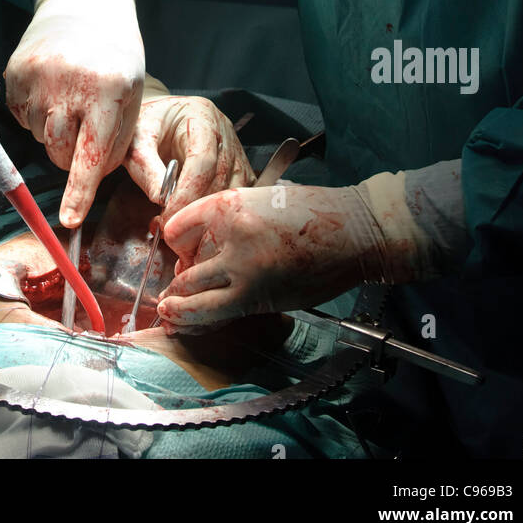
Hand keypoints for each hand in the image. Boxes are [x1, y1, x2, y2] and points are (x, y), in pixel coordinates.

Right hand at [5, 0, 144, 227]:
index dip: (80, 191)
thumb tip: (116, 184)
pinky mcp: (14, 73)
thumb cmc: (114, 58)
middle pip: (60, 153)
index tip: (70, 220)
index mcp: (106, 89)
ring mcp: (36, 77)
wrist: (83, 5)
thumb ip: (121, 142)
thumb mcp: (132, 95)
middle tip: (85, 126)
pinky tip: (50, 88)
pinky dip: (35, 113)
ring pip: (40, 138)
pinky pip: (21, 118)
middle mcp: (68, 83)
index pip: (91, 153)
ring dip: (54, 130)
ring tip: (68, 97)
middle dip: (72, 154)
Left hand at [123, 93, 253, 220]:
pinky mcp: (237, 164)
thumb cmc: (146, 127)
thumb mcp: (136, 141)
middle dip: (196, 207)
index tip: (168, 215)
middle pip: (222, 175)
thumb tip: (159, 198)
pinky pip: (238, 192)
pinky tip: (198, 219)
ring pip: (234, 187)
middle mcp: (224, 129)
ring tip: (181, 226)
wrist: (156, 120)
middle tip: (171, 228)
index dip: (187, 191)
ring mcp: (235, 146)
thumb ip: (146, 167)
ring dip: (210, 212)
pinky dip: (221, 210)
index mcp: (200, 115)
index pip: (203, 158)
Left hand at [157, 183, 380, 331]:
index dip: (172, 240)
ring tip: (168, 314)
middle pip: (185, 270)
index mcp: (230, 206)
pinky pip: (222, 314)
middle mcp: (233, 239)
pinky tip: (191, 324)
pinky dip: (203, 321)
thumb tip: (201, 244)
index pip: (177, 228)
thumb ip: (229, 220)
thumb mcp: (260, 199)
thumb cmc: (311, 212)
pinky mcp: (262, 299)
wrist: (354, 231)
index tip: (175, 246)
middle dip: (173, 286)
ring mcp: (247, 273)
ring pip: (197, 301)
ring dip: (179, 311)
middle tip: (168, 293)